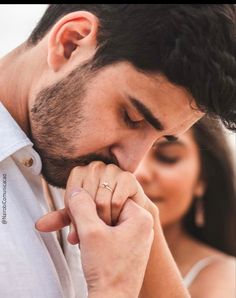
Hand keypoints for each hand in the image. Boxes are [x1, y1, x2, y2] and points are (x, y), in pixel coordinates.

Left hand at [36, 161, 156, 243]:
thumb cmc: (103, 214)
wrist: (130, 215)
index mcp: (79, 172)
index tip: (82, 226)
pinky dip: (116, 214)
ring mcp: (112, 169)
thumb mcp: (80, 216)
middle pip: (85, 200)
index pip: (71, 197)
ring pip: (100, 201)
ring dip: (103, 220)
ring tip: (106, 227)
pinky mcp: (128, 177)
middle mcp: (94, 166)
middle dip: (89, 220)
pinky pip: (116, 201)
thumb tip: (38, 225)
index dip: (75, 216)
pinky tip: (118, 219)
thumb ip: (61, 218)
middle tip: (95, 230)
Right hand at [67, 187, 153, 297]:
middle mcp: (142, 225)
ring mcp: (136, 237)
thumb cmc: (106, 269)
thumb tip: (76, 190)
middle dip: (89, 220)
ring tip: (84, 243)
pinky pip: (109, 233)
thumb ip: (81, 206)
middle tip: (80, 234)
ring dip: (89, 229)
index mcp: (141, 216)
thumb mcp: (90, 232)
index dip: (92, 206)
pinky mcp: (128, 247)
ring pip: (106, 221)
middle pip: (108, 208)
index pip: (110, 196)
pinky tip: (88, 248)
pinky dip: (95, 238)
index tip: (83, 221)